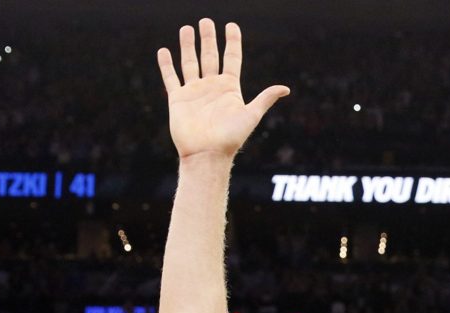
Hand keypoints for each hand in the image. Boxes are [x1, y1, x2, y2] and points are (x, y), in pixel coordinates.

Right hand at [156, 20, 289, 160]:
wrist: (207, 154)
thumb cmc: (230, 138)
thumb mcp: (251, 115)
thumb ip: (265, 99)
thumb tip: (286, 88)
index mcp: (230, 88)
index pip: (232, 58)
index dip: (232, 41)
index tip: (231, 25)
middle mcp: (212, 87)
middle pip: (209, 56)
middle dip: (208, 38)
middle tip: (206, 21)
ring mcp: (194, 92)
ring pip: (190, 63)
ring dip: (188, 46)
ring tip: (187, 28)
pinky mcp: (178, 99)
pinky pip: (171, 78)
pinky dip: (166, 65)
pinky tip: (164, 51)